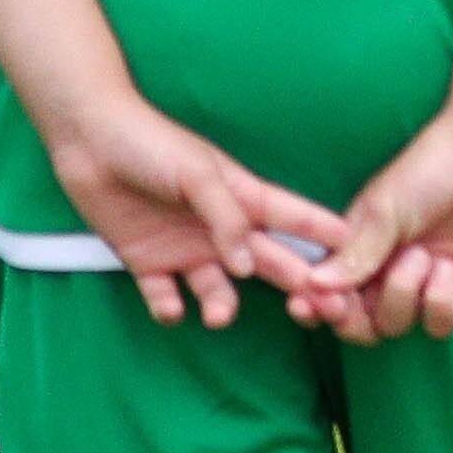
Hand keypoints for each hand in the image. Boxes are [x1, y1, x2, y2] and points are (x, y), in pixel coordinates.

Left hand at [43, 90, 362, 329]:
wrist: (89, 141)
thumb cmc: (151, 144)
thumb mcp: (199, 174)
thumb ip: (227, 219)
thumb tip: (248, 266)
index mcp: (242, 198)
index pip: (295, 219)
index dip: (326, 237)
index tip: (363, 255)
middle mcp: (220, 229)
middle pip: (268, 264)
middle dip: (294, 285)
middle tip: (314, 310)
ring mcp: (185, 249)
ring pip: (219, 291)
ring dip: (222, 306)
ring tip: (218, 312)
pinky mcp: (148, 264)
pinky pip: (166, 299)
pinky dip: (170, 309)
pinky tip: (171, 306)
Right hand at [283, 111, 452, 344]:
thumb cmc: (428, 170)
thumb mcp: (383, 208)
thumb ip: (355, 252)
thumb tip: (314, 284)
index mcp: (358, 253)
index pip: (328, 295)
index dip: (315, 307)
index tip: (307, 304)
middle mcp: (386, 275)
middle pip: (358, 326)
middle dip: (351, 321)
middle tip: (348, 303)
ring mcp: (423, 287)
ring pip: (395, 326)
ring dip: (401, 295)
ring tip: (420, 254)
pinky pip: (439, 324)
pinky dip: (438, 304)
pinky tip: (446, 268)